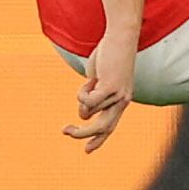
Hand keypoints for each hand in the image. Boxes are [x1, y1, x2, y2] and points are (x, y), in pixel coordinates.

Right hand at [63, 28, 136, 152]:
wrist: (121, 38)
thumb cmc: (110, 57)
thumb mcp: (98, 82)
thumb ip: (92, 99)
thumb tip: (83, 116)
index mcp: (121, 100)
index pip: (110, 126)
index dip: (98, 140)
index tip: (87, 151)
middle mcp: (122, 101)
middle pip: (102, 128)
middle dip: (83, 134)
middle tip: (65, 130)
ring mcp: (118, 95)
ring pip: (89, 111)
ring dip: (81, 98)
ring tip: (90, 81)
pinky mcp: (112, 87)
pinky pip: (87, 100)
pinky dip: (82, 92)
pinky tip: (92, 78)